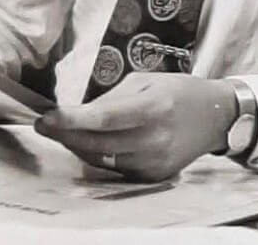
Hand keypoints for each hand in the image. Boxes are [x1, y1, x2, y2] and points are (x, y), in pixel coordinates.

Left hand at [34, 72, 236, 181]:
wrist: (214, 118)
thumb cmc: (179, 91)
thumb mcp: (147, 81)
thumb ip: (114, 97)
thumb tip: (81, 113)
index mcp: (154, 107)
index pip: (105, 117)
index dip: (72, 120)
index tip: (46, 117)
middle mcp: (154, 139)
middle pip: (98, 143)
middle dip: (65, 135)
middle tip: (43, 124)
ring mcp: (154, 162)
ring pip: (102, 159)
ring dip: (78, 146)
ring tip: (63, 131)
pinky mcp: (153, 177)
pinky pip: (115, 168)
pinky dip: (99, 155)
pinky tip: (90, 142)